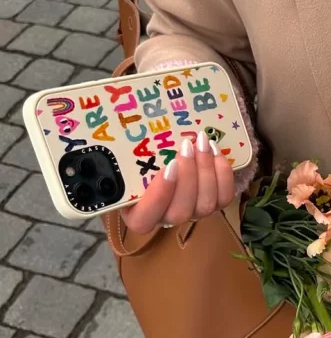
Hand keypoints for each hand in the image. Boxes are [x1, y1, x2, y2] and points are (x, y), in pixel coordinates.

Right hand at [120, 132, 234, 233]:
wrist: (156, 156)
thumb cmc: (133, 157)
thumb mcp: (119, 155)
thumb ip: (112, 148)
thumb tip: (101, 117)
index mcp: (135, 214)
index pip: (146, 220)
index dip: (161, 196)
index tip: (168, 166)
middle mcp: (164, 218)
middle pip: (181, 211)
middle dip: (189, 177)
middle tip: (187, 144)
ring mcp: (190, 212)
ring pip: (206, 206)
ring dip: (207, 172)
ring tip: (203, 142)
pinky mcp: (211, 202)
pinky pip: (224, 199)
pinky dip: (224, 176)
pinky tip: (217, 153)